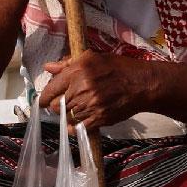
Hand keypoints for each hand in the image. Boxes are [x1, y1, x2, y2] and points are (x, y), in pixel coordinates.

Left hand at [40, 53, 160, 128]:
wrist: (142, 84)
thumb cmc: (118, 68)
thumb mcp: (93, 58)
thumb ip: (67, 63)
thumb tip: (48, 67)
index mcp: (78, 71)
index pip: (51, 88)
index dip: (44, 97)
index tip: (43, 101)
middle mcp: (82, 89)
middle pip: (56, 105)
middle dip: (57, 105)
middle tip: (65, 103)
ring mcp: (90, 105)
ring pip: (67, 117)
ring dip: (68, 115)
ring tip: (77, 109)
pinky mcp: (99, 118)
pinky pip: (78, 127)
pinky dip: (75, 127)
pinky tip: (77, 123)